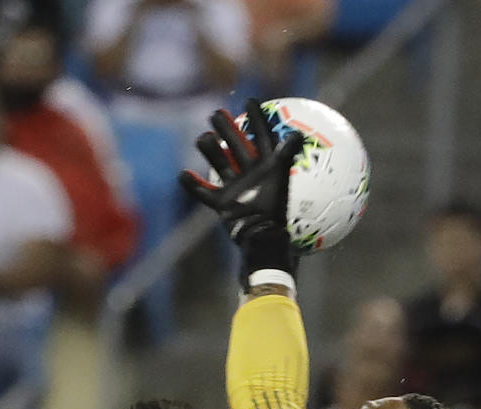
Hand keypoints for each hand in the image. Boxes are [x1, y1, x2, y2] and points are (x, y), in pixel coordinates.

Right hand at [179, 99, 302, 242]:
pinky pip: (204, 193)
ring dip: (210, 150)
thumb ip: (286, 155)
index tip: (249, 100)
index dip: (257, 119)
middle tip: (216, 113)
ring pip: (219, 163)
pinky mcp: (222, 203)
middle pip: (235, 145)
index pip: (261, 137)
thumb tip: (297, 133)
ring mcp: (234, 188)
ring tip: (202, 138)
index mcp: (265, 166)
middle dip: (226, 128)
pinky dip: (192, 185)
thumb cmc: (275, 208)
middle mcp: (249, 173)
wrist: (263, 235)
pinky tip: (183, 173)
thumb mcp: (282, 178)